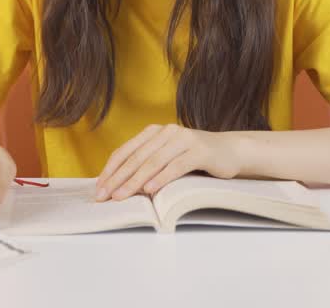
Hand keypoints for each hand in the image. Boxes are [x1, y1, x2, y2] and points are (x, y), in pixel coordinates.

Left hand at [95, 124, 242, 201]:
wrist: (231, 151)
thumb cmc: (195, 159)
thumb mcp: (167, 158)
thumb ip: (148, 165)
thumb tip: (119, 187)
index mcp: (154, 132)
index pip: (126, 151)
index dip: (110, 170)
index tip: (98, 189)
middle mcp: (166, 132)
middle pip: (136, 158)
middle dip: (117, 179)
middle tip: (104, 197)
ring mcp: (183, 139)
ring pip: (153, 162)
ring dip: (134, 181)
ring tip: (121, 196)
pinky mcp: (199, 151)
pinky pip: (176, 166)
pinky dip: (161, 178)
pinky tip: (150, 190)